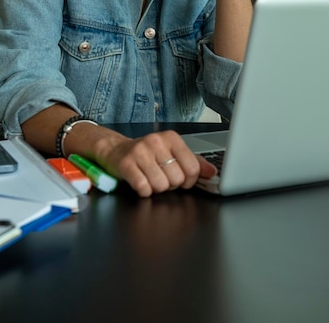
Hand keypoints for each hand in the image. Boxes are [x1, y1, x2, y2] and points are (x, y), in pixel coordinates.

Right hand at [97, 130, 216, 196]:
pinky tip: (140, 181)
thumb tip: (212, 172)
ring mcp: (140, 152)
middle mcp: (156, 141)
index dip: (189, 180)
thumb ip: (194, 162)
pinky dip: (144, 191)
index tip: (182, 179)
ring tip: (150, 178)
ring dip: (156, 188)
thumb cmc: (147, 154)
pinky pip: (143, 188)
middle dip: (170, 184)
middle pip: (177, 179)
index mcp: (171, 138)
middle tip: (161, 176)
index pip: (193, 168)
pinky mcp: (126, 164)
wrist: (116, 150)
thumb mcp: (172, 153)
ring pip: (161, 186)